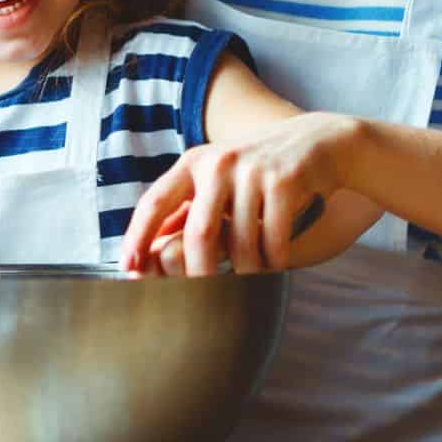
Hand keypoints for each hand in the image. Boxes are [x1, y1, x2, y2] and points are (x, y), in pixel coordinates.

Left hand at [120, 112, 353, 275]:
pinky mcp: (285, 180)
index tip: (128, 268)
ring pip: (241, 242)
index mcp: (192, 163)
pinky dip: (273, 262)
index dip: (138, 236)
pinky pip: (274, 238)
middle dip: (199, 274)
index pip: (154, 201)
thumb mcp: (216, 177)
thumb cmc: (255, 169)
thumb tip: (152, 248)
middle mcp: (217, 163)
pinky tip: (274, 266)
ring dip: (246, 272)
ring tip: (249, 280)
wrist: (313, 140)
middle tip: (200, 302)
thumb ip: (187, 207)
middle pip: (200, 233)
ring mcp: (252, 171)